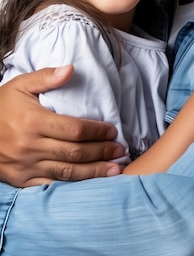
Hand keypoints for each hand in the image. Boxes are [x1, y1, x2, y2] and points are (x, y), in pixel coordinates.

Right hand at [0, 66, 122, 186]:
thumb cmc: (1, 106)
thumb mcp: (20, 86)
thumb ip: (46, 77)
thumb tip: (71, 69)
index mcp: (33, 122)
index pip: (74, 130)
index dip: (96, 131)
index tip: (112, 130)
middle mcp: (31, 146)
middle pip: (74, 152)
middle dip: (102, 152)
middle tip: (120, 150)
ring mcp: (26, 166)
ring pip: (67, 172)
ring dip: (94, 172)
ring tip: (115, 170)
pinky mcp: (22, 180)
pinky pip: (52, 185)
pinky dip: (73, 187)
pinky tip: (90, 184)